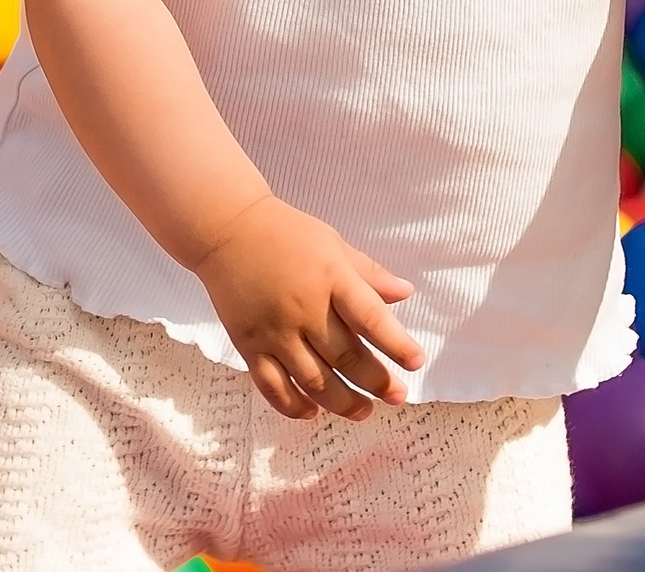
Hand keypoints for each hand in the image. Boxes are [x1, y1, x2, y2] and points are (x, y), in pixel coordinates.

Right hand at [188, 195, 427, 421]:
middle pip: (346, 357)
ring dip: (342, 402)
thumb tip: (406, 292)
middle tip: (397, 396)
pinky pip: (273, 386)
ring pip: (313, 380)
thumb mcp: (333, 243)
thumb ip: (369, 273)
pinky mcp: (249, 346)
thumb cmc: (286, 234)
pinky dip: (293, 406)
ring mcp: (275, 332)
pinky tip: (313, 412)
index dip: (396, 344)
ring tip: (364, 411)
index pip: (371, 318)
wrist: (227, 231)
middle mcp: (304, 309)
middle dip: (376, 382)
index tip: (417, 362)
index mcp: (331, 278)